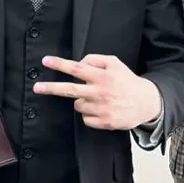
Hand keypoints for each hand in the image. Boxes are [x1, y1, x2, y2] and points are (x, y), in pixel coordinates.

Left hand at [33, 55, 161, 129]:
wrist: (146, 103)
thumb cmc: (127, 82)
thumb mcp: (115, 64)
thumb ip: (96, 60)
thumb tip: (79, 62)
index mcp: (102, 76)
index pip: (77, 68)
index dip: (60, 64)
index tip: (45, 61)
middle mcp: (100, 92)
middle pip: (70, 89)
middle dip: (51, 88)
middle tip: (37, 87)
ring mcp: (101, 108)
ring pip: (78, 105)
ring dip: (82, 102)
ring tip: (98, 100)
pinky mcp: (104, 122)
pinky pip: (85, 119)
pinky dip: (89, 115)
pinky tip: (101, 110)